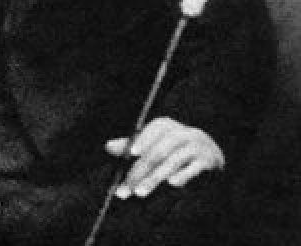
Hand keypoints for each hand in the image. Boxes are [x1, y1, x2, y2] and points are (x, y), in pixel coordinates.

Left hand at [105, 117, 223, 199]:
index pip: (153, 130)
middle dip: (141, 170)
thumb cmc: (176, 150)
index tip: (131, 153)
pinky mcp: (209, 162)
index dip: (143, 139)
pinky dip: (183, 175)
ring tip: (141, 192)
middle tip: (128, 187)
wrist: (211, 156)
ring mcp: (197, 147)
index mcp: (168, 126)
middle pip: (159, 149)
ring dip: (155, 178)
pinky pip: (194, 168)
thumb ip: (134, 146)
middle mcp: (183, 133)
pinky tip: (172, 184)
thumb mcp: (155, 144)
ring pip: (173, 161)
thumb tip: (108, 146)